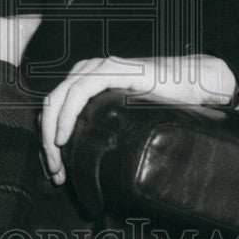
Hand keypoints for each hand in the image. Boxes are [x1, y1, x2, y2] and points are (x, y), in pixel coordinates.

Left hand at [40, 54, 235, 185]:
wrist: (193, 83)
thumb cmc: (162, 102)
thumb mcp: (123, 117)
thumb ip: (102, 125)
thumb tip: (81, 157)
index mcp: (86, 79)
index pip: (54, 107)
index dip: (47, 138)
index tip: (55, 170)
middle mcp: (88, 69)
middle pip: (51, 104)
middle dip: (46, 141)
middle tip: (54, 171)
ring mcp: (100, 67)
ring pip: (59, 98)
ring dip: (51, 131)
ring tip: (57, 159)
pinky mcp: (115, 70)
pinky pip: (80, 91)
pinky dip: (67, 114)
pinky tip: (64, 135)